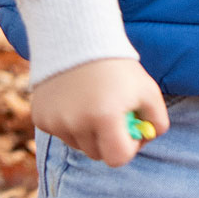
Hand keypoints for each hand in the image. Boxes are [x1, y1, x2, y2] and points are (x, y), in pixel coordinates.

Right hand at [30, 56, 168, 167]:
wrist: (78, 38)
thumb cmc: (117, 65)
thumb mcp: (147, 89)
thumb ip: (157, 119)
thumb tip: (148, 138)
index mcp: (105, 117)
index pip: (118, 158)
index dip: (128, 147)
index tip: (130, 131)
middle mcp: (77, 123)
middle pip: (97, 154)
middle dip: (108, 141)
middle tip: (113, 118)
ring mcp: (55, 122)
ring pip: (78, 144)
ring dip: (88, 132)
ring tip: (93, 104)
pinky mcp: (41, 117)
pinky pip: (60, 132)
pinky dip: (69, 123)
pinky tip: (74, 100)